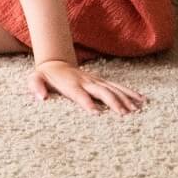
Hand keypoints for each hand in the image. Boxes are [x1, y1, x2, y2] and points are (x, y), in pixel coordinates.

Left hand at [29, 60, 145, 115]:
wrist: (55, 63)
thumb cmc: (46, 76)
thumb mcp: (35, 78)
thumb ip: (36, 86)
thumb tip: (41, 97)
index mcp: (70, 84)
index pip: (79, 94)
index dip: (87, 102)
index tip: (96, 113)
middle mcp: (85, 81)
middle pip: (100, 91)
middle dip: (112, 102)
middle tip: (124, 115)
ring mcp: (95, 80)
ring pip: (112, 89)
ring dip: (125, 99)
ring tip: (137, 110)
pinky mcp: (102, 81)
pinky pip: (117, 86)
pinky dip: (130, 92)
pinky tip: (142, 100)